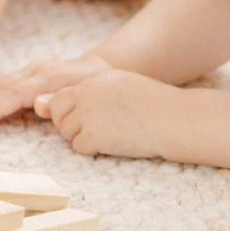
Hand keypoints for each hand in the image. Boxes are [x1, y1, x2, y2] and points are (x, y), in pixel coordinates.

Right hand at [0, 50, 106, 128]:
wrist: (100, 67)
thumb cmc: (95, 85)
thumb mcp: (86, 92)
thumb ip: (62, 99)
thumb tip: (37, 106)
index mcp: (49, 77)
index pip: (17, 93)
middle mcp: (35, 72)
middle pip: (2, 88)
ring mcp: (28, 72)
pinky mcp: (25, 75)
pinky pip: (0, 82)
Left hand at [30, 60, 174, 160]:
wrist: (172, 118)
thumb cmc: (155, 103)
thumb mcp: (121, 84)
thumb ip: (95, 91)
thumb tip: (75, 103)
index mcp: (93, 80)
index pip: (60, 96)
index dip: (67, 110)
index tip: (82, 119)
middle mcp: (86, 94)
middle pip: (56, 113)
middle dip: (68, 124)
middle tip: (90, 131)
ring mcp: (88, 114)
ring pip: (66, 132)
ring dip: (80, 138)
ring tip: (105, 137)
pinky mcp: (94, 135)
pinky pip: (78, 147)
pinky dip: (90, 150)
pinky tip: (109, 145)